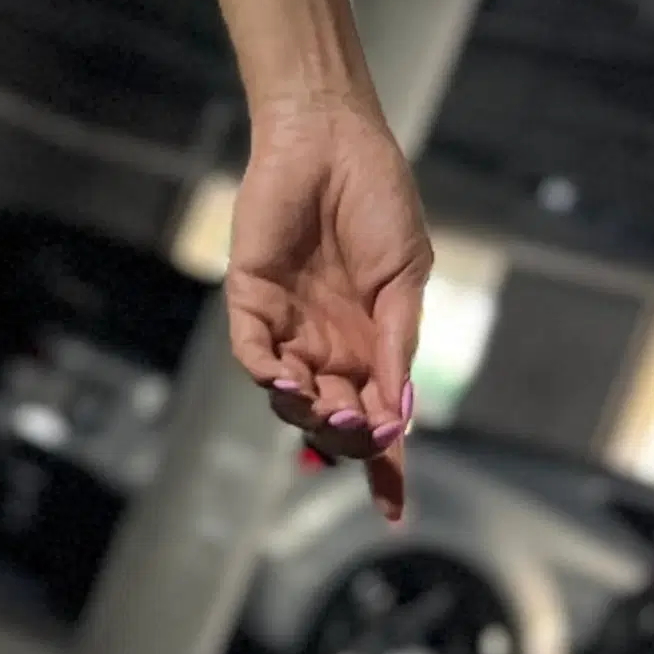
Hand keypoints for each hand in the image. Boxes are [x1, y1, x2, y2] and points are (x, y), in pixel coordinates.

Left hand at [223, 103, 431, 526]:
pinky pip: (251, 350)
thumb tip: (399, 408)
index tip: (394, 512)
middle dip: (349, 436)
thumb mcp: (405, 279)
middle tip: (364, 429)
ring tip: (333, 408)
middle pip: (334, 418)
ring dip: (310, 411)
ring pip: (289, 395)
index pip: (376, 419)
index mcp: (371, 345)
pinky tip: (287, 379)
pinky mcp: (249, 299)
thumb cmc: (378, 203)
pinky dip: (266, 372)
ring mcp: (286, 326)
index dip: (384, 467)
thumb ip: (398, 342)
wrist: (334, 141)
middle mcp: (327, 345)